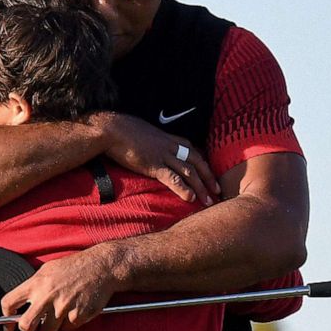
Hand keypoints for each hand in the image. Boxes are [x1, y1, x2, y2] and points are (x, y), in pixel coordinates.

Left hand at [0, 245, 121, 330]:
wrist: (101, 266)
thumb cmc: (74, 266)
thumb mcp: (48, 269)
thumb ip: (34, 285)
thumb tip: (22, 303)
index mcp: (36, 283)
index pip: (9, 302)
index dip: (5, 318)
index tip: (9, 327)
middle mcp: (47, 296)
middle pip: (26, 325)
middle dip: (28, 329)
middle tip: (36, 325)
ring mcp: (63, 307)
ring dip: (53, 326)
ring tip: (62, 312)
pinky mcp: (78, 315)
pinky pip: (68, 329)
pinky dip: (71, 323)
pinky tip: (77, 309)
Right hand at [90, 112, 219, 204]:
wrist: (112, 129)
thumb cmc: (126, 132)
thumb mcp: (147, 136)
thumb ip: (157, 144)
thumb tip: (157, 151)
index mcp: (171, 139)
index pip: (195, 153)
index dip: (205, 166)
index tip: (211, 177)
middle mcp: (172, 147)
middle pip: (197, 163)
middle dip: (209, 178)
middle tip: (217, 192)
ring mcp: (164, 156)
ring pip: (189, 172)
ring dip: (201, 187)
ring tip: (208, 201)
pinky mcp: (153, 165)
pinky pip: (173, 178)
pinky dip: (183, 188)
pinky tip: (190, 198)